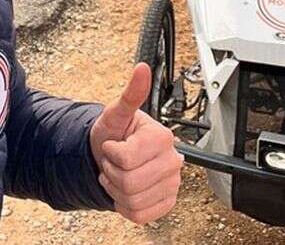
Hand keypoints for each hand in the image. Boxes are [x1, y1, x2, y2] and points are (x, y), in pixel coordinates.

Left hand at [88, 63, 184, 224]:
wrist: (112, 154)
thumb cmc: (115, 133)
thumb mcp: (115, 114)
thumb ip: (130, 94)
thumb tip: (141, 69)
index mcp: (163, 137)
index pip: (127, 158)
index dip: (111, 154)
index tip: (114, 145)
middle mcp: (173, 161)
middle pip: (130, 182)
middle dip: (112, 172)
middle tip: (114, 161)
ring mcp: (172, 184)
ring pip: (133, 200)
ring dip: (116, 189)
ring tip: (119, 174)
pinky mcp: (167, 202)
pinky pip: (140, 215)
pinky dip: (124, 206)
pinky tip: (125, 190)